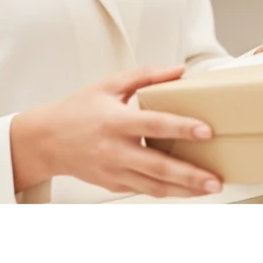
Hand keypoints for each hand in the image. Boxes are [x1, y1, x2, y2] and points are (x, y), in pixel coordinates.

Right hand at [18, 65, 223, 197]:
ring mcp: (114, 170)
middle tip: (216, 178)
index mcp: (115, 121)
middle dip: (190, 174)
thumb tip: (177, 71)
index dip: (181, 128)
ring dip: (185, 190)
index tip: (206, 131)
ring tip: (209, 188)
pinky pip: (145, 190)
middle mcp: (115, 149)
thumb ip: (145, 76)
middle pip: (158, 166)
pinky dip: (167, 191)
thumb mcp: (108, 86)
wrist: (46, 140)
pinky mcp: (113, 183)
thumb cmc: (76, 111)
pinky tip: (186, 190)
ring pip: (154, 186)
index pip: (154, 124)